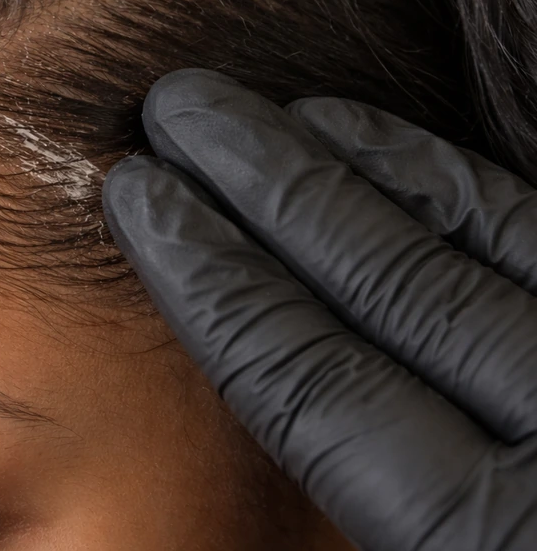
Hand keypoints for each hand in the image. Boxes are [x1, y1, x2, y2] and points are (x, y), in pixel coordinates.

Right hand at [102, 69, 536, 550]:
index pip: (305, 379)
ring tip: (250, 109)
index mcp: (479, 544)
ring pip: (461, 241)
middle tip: (172, 107)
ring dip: (339, 161)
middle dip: (255, 185)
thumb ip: (352, 508)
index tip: (135, 196)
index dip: (206, 278)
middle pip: (377, 283)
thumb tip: (261, 359)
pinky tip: (365, 132)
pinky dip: (441, 173)